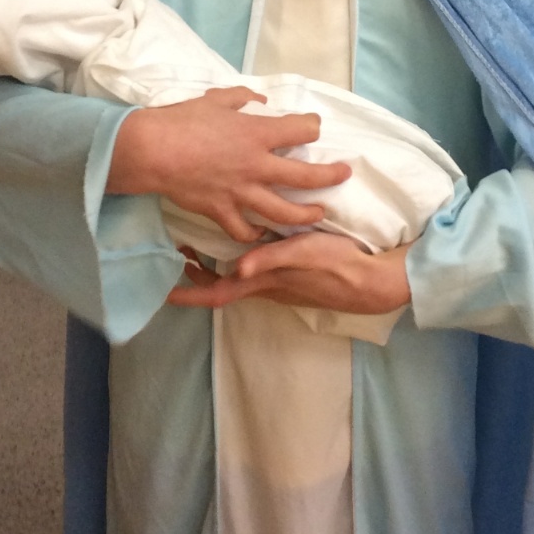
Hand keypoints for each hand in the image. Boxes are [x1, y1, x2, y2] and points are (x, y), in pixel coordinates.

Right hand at [108, 86, 349, 243]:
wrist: (152, 151)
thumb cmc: (183, 120)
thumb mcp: (216, 98)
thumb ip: (242, 98)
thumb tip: (260, 101)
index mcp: (257, 134)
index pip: (301, 131)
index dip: (313, 127)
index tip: (315, 128)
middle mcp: (256, 166)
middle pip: (305, 177)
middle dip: (330, 176)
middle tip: (344, 174)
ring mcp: (241, 193)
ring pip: (283, 212)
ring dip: (305, 214)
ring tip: (319, 213)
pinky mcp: (221, 211)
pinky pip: (244, 230)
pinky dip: (255, 235)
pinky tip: (263, 233)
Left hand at [167, 234, 410, 313]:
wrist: (371, 280)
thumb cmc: (337, 265)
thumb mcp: (304, 254)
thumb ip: (272, 258)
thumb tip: (238, 267)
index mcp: (263, 282)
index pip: (216, 293)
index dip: (188, 294)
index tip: (162, 291)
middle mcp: (266, 286)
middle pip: (221, 286)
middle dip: (196, 276)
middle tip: (177, 253)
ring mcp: (279, 283)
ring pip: (238, 277)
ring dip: (217, 266)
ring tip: (202, 244)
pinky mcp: (292, 276)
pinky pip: (257, 270)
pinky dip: (242, 258)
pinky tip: (248, 240)